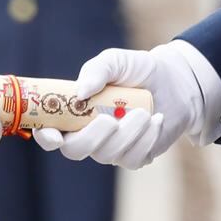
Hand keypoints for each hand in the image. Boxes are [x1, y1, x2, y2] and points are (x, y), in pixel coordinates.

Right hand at [32, 43, 201, 168]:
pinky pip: (132, 159)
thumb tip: (81, 92)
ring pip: (107, 155)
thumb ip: (97, 71)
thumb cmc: (137, 70)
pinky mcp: (134, 156)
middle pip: (75, 150)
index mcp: (74, 111)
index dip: (46, 136)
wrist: (174, 81)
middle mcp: (87, 133)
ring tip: (143, 111)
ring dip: (127, 133)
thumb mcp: (116, 61)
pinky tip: (156, 120)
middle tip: (110, 120)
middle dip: (91, 138)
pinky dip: (146, 138)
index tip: (55, 135)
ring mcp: (110, 148)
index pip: (50, 130)